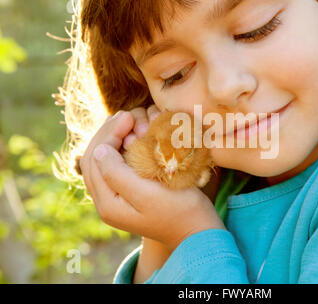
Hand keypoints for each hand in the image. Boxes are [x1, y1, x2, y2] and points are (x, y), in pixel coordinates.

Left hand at [78, 106, 225, 251]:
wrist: (197, 228)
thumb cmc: (179, 211)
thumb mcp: (147, 194)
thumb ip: (118, 174)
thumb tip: (99, 150)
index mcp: (108, 204)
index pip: (94, 159)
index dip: (108, 134)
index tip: (128, 117)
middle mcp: (107, 201)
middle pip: (94, 157)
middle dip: (109, 132)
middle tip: (127, 115)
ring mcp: (118, 197)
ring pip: (104, 159)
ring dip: (114, 137)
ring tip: (130, 121)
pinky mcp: (129, 192)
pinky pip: (116, 163)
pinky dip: (122, 146)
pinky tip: (133, 135)